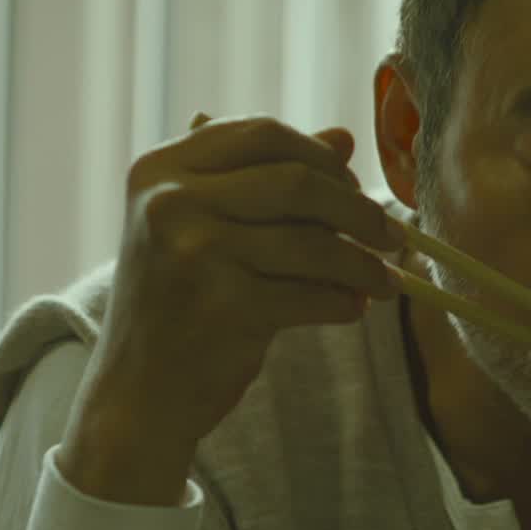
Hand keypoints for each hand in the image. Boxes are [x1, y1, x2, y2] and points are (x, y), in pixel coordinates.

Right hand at [60, 114, 405, 504]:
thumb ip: (267, 180)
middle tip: (393, 236)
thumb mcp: (205, 227)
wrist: (136, 394)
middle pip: (298, 182)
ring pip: (313, 243)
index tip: (354, 185)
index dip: (321, 158)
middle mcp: (169, 202)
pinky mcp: (222, 307)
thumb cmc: (179, 304)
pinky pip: (310, 294)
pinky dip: (342, 302)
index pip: (264, 135)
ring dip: (362, 264)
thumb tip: (344, 138)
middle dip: (359, 210)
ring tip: (385, 281)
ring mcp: (193, 253)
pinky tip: (353, 308)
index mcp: (160, 169)